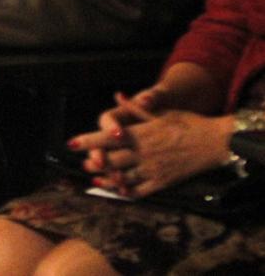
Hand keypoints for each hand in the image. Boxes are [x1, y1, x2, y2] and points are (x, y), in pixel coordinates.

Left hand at [70, 98, 234, 197]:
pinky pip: (140, 190)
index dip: (87, 141)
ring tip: (95, 177)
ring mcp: (152, 169)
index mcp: (140, 134)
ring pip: (122, 178)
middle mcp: (143, 152)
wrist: (215, 142)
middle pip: (110, 160)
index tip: (71, 143)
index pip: (106, 138)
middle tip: (84, 162)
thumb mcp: (160, 112)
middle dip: (94, 162)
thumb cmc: (187, 123)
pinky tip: (118, 189)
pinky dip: (126, 191)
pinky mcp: (163, 182)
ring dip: (106, 178)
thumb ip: (136, 110)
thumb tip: (117, 96)